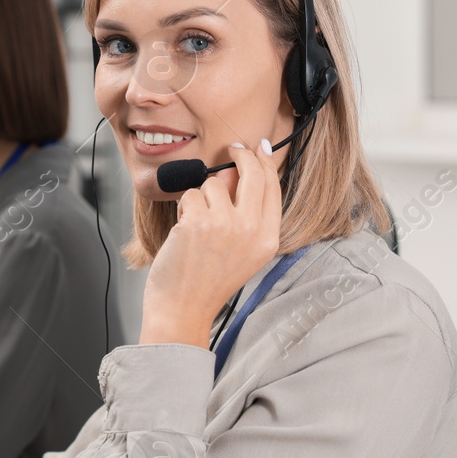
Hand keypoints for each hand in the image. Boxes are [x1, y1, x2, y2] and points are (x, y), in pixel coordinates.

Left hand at [140, 138, 283, 347]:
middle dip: (242, 155)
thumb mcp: (242, 253)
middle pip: (252, 174)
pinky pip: (191, 195)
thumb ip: (246, 215)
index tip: (259, 150)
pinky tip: (183, 231)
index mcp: (268, 239)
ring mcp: (225, 224)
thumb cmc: (208, 283)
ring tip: (196, 224)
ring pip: (214, 184)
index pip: (273, 188)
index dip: (266, 164)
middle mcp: (252, 229)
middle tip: (233, 148)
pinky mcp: (198, 221)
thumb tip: (235, 171)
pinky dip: (184, 208)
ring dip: (201, 197)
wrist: (184, 309)